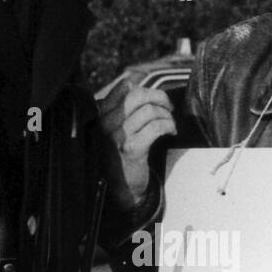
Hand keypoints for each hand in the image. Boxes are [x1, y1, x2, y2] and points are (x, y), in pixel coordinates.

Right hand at [97, 80, 175, 207]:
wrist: (121, 189)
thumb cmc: (120, 157)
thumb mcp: (114, 130)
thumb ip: (119, 108)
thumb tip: (130, 81)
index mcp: (100, 116)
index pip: (123, 89)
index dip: (144, 88)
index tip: (155, 98)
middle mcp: (105, 124)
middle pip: (137, 96)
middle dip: (159, 97)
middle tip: (168, 108)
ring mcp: (117, 137)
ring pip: (149, 111)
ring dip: (166, 115)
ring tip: (170, 124)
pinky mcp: (131, 149)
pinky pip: (156, 127)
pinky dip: (168, 126)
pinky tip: (171, 133)